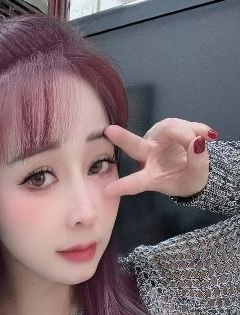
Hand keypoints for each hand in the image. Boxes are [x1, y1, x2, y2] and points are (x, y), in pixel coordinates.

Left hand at [102, 118, 216, 198]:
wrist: (197, 167)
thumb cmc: (189, 178)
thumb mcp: (196, 178)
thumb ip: (197, 163)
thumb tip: (197, 143)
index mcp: (152, 177)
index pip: (136, 182)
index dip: (124, 186)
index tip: (108, 190)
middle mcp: (149, 156)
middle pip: (135, 146)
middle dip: (123, 139)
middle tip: (110, 131)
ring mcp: (156, 139)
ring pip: (169, 128)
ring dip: (188, 134)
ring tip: (204, 142)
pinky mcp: (166, 127)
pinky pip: (180, 123)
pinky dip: (197, 129)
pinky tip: (206, 137)